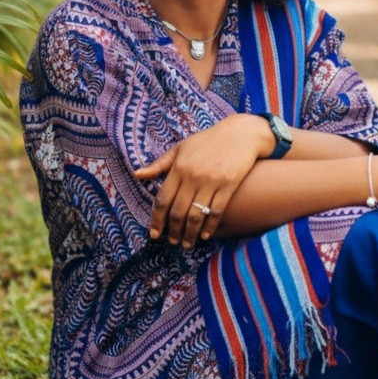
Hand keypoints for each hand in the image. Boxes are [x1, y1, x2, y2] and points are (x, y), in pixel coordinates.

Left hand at [134, 113, 274, 248]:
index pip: (163, 199)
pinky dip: (209, 227)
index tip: (154, 234)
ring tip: (186, 244)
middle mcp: (193, 176)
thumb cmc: (207, 141)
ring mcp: (211, 181)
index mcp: (179, 167)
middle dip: (173, 231)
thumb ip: (159, 164)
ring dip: (189, 234)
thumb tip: (137, 174)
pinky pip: (216, 212)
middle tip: (172, 242)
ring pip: (196, 215)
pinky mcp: (229, 185)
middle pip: (178, 211)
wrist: (240, 134)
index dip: (157, 219)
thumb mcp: (181, 148)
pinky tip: (205, 235)